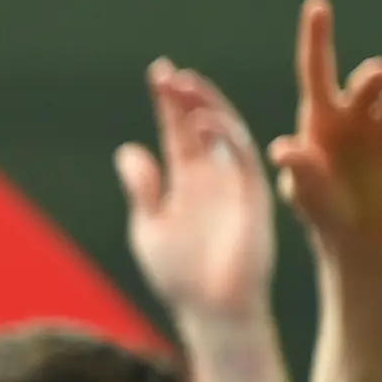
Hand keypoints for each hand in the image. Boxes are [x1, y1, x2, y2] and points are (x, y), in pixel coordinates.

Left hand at [118, 60, 277, 327]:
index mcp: (186, 182)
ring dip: (205, 107)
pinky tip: (202, 121)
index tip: (158, 74)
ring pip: (224, 133)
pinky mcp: (253, 195)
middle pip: (198, 125)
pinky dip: (225, 136)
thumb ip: (143, 189)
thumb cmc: (180, 275)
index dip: (168, 104)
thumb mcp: (149, 227)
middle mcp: (212, 177)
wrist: (213, 309)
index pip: (177, 132)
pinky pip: (244, 158)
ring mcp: (234, 183)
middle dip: (184, 97)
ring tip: (183, 84)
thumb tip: (128, 150)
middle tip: (166, 72)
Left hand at [268, 0, 381, 257]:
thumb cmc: (321, 210)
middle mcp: (357, 114)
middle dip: (372, 76)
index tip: (318, 4)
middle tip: (376, 76)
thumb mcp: (305, 194)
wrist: (358, 237)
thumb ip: (299, 170)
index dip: (318, 37)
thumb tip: (282, 148)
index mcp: (321, 117)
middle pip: (366, 81)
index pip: (317, 70)